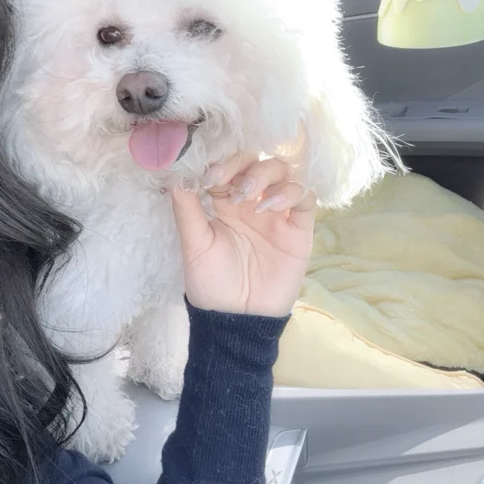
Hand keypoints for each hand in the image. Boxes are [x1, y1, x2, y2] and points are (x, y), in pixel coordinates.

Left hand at [170, 153, 315, 317]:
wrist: (237, 319)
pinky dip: (291, 193)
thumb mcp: (194, 245)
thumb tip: (178, 174)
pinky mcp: (299, 230)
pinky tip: (271, 207)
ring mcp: (278, 215)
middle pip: (257, 163)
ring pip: (283, 174)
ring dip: (266, 176)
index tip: (209, 176)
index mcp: (225, 204)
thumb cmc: (212, 283)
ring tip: (250, 198)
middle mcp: (253, 204)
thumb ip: (187, 210)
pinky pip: (305, 198)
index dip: (221, 164)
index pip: (228, 168)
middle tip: (232, 185)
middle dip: (245, 165)